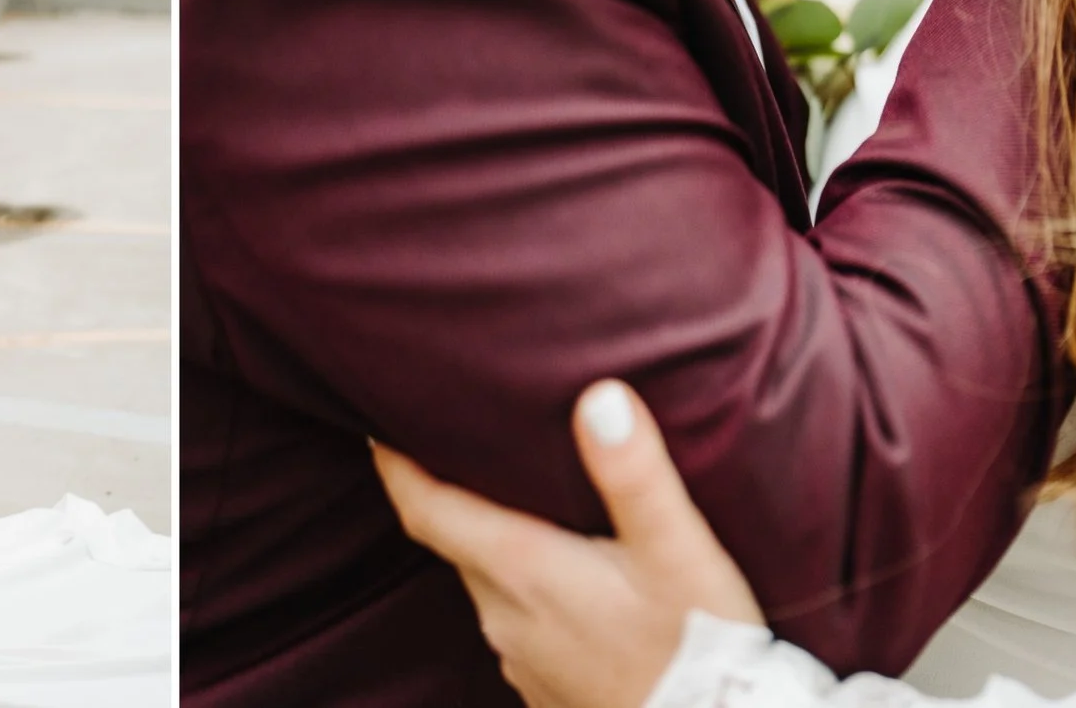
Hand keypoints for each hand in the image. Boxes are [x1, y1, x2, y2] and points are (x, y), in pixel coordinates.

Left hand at [371, 381, 761, 707]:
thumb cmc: (699, 650)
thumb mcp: (677, 553)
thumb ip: (634, 474)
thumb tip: (600, 396)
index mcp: (519, 569)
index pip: (423, 507)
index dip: (394, 463)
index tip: (375, 421)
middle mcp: (503, 614)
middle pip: (452, 538)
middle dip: (447, 489)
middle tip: (452, 435)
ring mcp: (521, 657)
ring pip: (486, 579)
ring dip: (489, 537)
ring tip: (508, 490)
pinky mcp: (546, 684)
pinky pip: (515, 618)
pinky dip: (521, 582)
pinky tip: (558, 569)